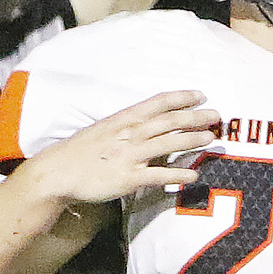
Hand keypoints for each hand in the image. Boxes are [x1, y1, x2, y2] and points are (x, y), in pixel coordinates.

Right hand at [20, 92, 223, 207]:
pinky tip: (194, 176)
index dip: (181, 97)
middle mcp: (129, 134)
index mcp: (123, 119)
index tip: (200, 95)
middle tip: (216, 115)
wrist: (56, 173)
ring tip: (211, 138)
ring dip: (192, 139)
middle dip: (195, 116)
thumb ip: (127, 127)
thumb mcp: (103, 130)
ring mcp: (130, 155)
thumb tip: (149, 127)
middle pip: (169, 121)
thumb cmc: (79, 152)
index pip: (158, 102)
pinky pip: (159, 175)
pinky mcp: (128, 178)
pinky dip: (178, 174)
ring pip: (169, 143)